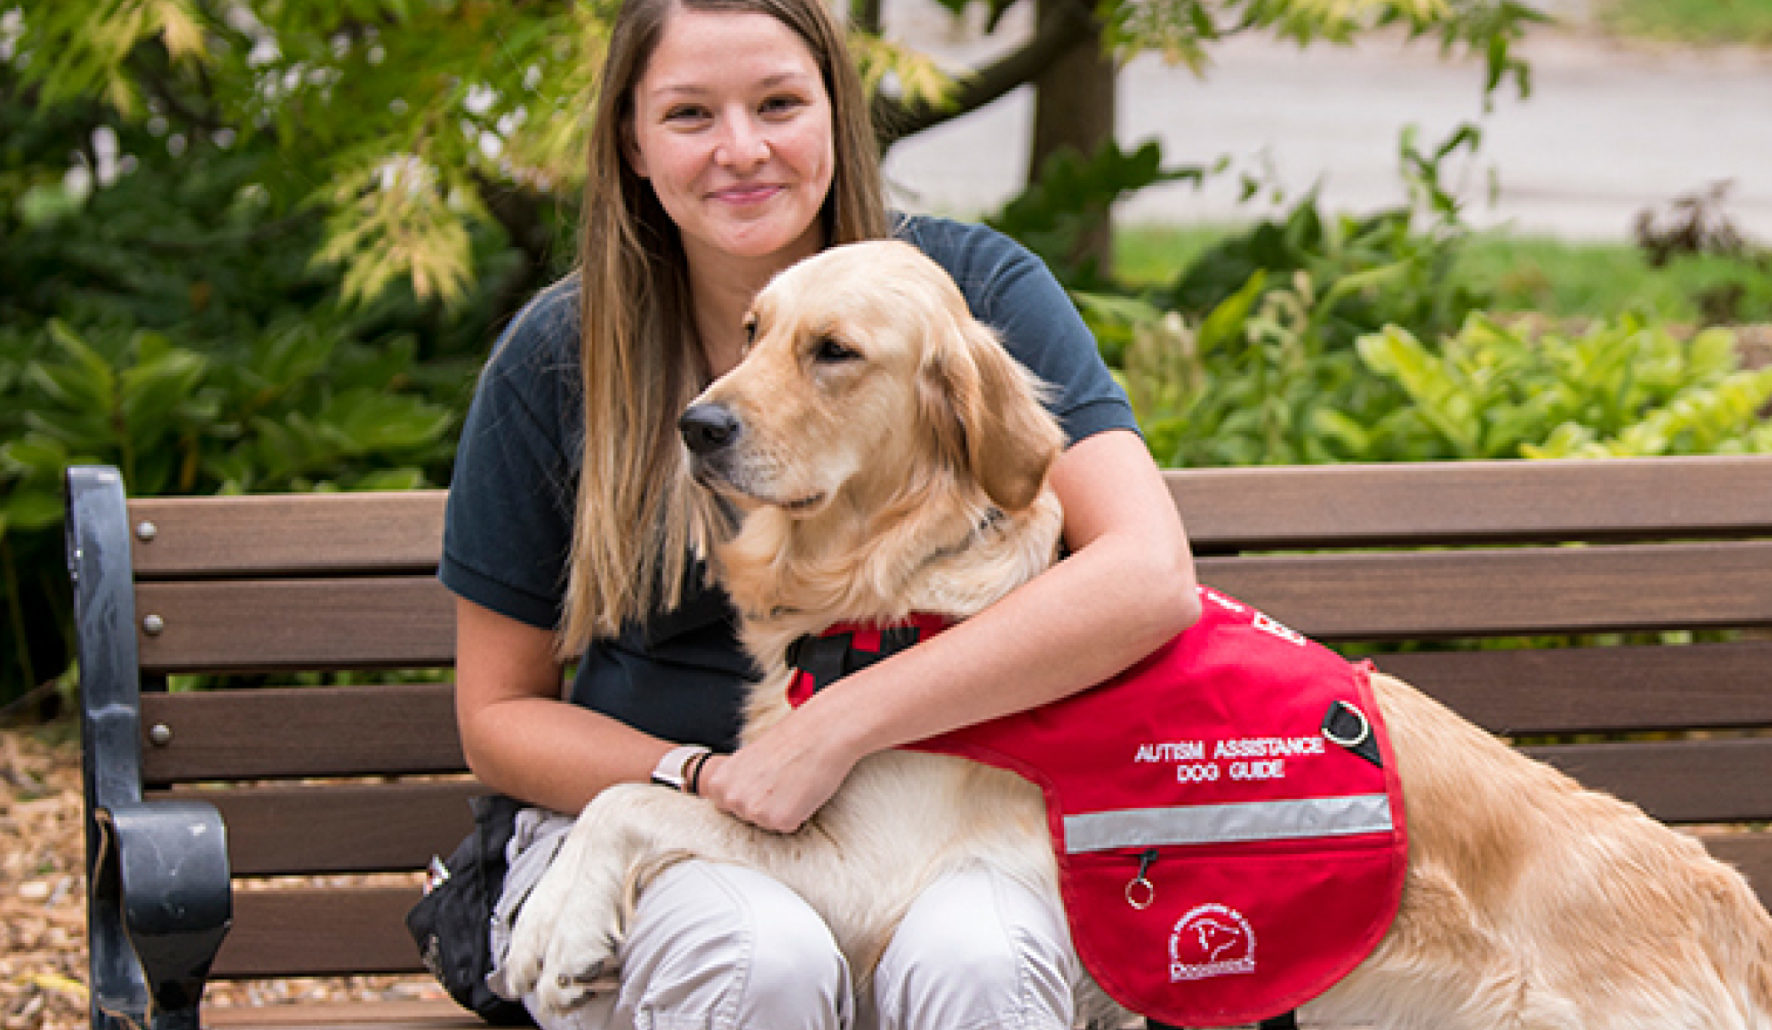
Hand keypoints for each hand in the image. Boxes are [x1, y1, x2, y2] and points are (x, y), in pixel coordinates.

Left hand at [697, 712, 859, 832]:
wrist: (819, 734)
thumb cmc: (788, 740)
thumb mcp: (746, 759)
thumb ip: (736, 781)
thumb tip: (734, 798)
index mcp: (719, 783)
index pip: (726, 805)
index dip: (747, 793)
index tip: (760, 780)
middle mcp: (732, 800)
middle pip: (746, 816)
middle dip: (762, 804)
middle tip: (779, 779)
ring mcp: (756, 812)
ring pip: (768, 823)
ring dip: (780, 809)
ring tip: (792, 782)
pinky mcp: (781, 821)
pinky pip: (789, 825)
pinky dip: (798, 813)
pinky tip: (802, 790)